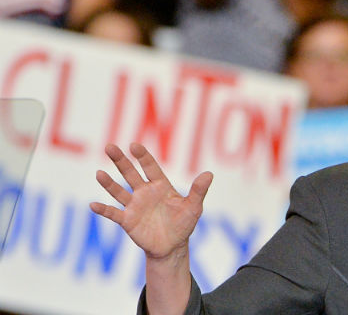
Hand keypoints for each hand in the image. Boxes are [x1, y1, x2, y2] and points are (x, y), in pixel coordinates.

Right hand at [90, 143, 212, 259]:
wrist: (172, 246)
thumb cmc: (183, 223)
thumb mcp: (193, 207)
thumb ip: (198, 191)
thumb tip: (209, 174)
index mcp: (160, 185)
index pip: (150, 167)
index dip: (142, 156)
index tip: (134, 145)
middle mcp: (144, 192)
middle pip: (130, 174)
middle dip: (120, 161)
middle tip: (109, 147)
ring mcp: (134, 206)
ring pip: (119, 191)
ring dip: (109, 183)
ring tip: (99, 173)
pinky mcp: (128, 221)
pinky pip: (114, 213)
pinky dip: (104, 210)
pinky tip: (93, 205)